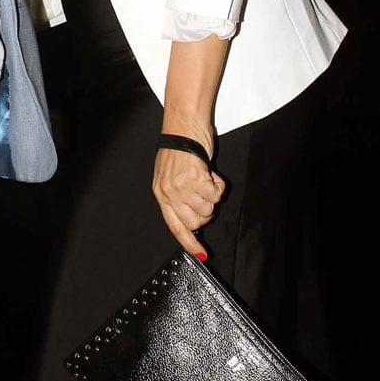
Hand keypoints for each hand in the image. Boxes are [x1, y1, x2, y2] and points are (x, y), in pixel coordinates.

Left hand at [153, 137, 226, 259]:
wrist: (184, 127)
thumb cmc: (179, 148)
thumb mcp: (171, 176)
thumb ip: (179, 196)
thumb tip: (194, 216)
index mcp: (161, 194)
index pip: (175, 227)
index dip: (189, 243)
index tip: (201, 253)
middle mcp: (169, 193)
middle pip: (195, 222)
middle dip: (206, 212)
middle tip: (205, 195)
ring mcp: (182, 187)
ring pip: (208, 209)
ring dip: (212, 196)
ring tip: (206, 179)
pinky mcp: (196, 179)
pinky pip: (215, 195)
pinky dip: (218, 186)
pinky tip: (211, 174)